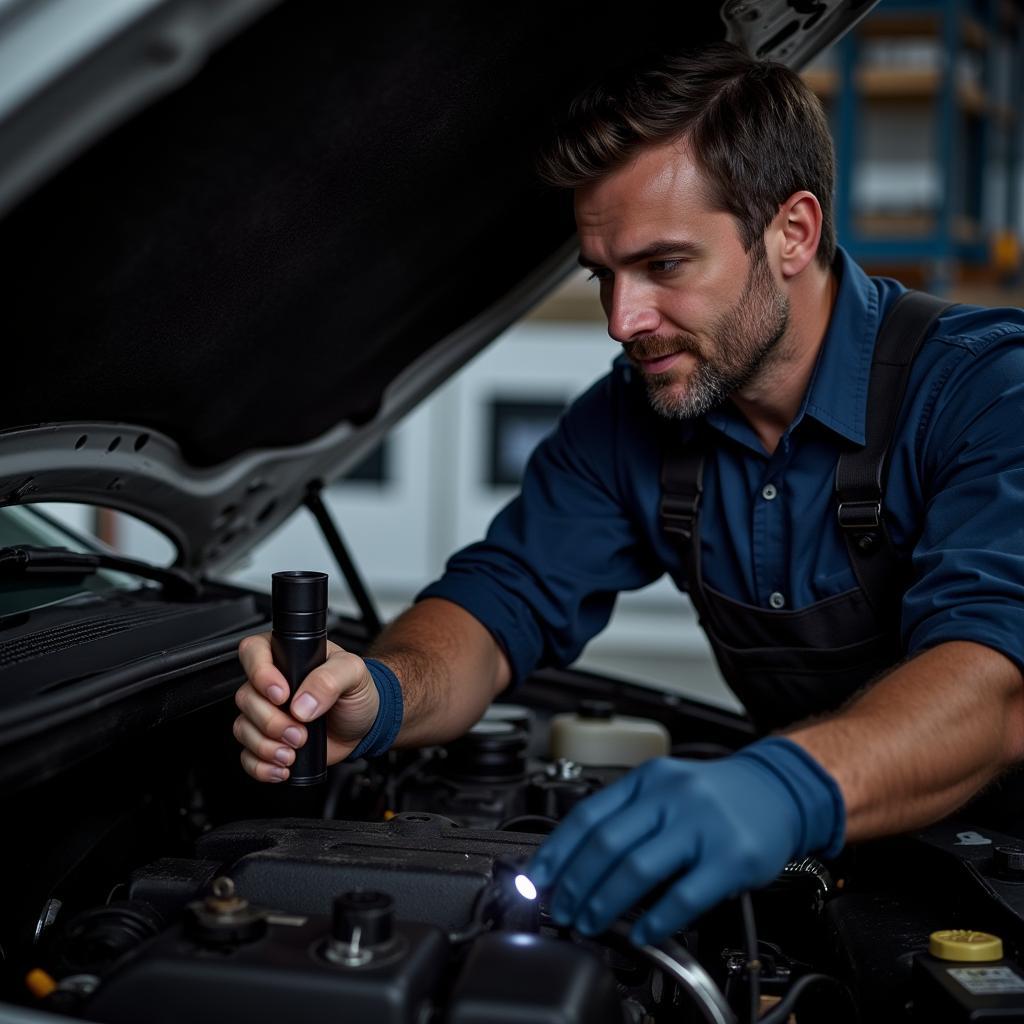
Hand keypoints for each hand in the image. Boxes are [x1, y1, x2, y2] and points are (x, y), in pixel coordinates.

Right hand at [233, 633, 379, 781]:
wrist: (365, 725)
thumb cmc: (356, 693)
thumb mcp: (354, 674)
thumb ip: (330, 679)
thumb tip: (303, 703)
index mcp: (287, 657)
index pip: (254, 652)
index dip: (260, 674)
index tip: (282, 695)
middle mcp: (270, 684)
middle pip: (246, 697)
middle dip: (271, 722)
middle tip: (299, 732)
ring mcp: (266, 713)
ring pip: (243, 728)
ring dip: (266, 746)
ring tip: (293, 752)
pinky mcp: (267, 741)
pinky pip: (247, 755)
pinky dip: (261, 766)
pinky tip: (283, 767)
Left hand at [527, 738, 843, 944]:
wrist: (777, 790)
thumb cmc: (713, 798)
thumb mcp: (665, 789)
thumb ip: (626, 817)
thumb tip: (573, 861)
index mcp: (648, 779)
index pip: (588, 814)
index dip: (557, 850)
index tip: (538, 878)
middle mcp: (671, 796)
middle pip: (606, 843)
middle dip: (575, 883)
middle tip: (562, 908)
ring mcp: (701, 826)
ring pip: (638, 868)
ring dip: (604, 902)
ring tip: (589, 922)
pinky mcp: (731, 857)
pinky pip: (684, 895)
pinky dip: (656, 919)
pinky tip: (640, 933)